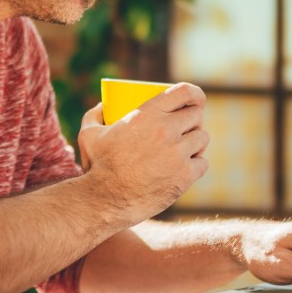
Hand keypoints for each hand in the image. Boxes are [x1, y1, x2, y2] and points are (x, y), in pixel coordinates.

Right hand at [78, 82, 208, 225]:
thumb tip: (102, 106)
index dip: (194, 93)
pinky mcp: (184, 176)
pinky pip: (202, 163)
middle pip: (196, 115)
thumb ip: (94, 115)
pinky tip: (189, 166)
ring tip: (188, 147)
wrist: (105, 200)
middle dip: (194, 119)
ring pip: (202, 138)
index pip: (184, 92)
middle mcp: (166, 130)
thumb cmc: (97, 166)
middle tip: (185, 127)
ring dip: (197, 142)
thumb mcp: (89, 134)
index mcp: (148, 114)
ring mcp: (178, 153)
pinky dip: (196, 165)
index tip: (194, 99)